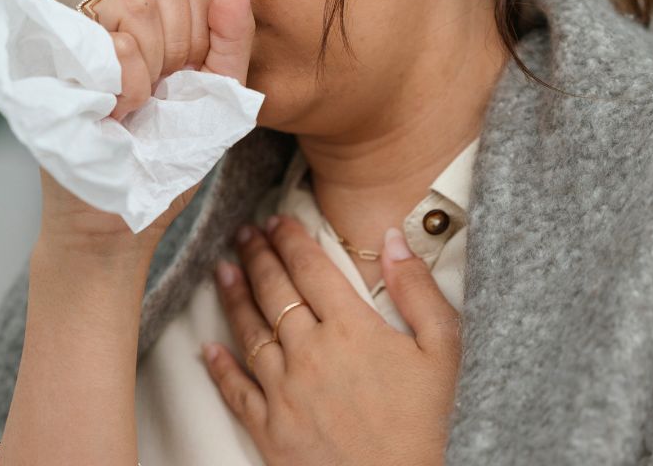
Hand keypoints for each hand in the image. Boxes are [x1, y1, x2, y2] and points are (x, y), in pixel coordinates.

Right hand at [38, 0, 256, 253]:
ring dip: (153, 66)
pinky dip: (130, 85)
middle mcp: (106, 12)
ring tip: (136, 103)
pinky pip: (113, 42)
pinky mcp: (54, 57)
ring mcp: (76, 31)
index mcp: (148, 17)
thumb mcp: (219, 91)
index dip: (199, 29)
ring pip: (137, 5)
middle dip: (180, 43)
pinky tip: (117, 112)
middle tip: (160, 90)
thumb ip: (233, 30)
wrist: (116, 217)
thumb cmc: (167, 158)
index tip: (185, 76)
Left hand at [202, 215, 460, 465]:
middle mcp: (310, 353)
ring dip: (233, 296)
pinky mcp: (271, 431)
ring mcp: (285, 393)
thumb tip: (391, 238)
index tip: (277, 220)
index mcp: (351, 328)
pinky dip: (219, 367)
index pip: (311, 268)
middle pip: (274, 291)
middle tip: (244, 233)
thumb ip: (418, 290)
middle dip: (257, 256)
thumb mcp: (445, 350)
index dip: (291, 239)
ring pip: (249, 332)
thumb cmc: (433, 424)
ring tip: (223, 270)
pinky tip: (208, 348)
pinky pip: (236, 391)